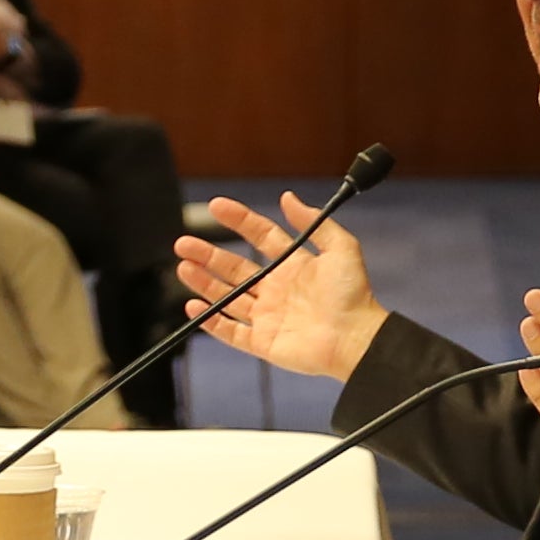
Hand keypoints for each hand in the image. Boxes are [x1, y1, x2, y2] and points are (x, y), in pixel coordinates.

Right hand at [174, 191, 390, 384]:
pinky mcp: (262, 342)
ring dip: (203, 282)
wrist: (356, 338)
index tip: (217, 206)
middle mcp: (276, 290)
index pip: (259, 237)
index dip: (238, 220)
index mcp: (293, 266)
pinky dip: (211, 321)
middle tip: (184, 243)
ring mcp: (267, 316)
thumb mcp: (341, 248)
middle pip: (234, 267)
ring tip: (183, 268)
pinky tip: (194, 307)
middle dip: (207, 254)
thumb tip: (288, 198)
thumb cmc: (354, 295)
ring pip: (226, 297)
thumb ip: (314, 223)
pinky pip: (230, 332)